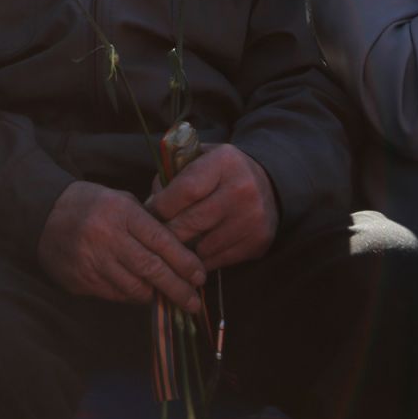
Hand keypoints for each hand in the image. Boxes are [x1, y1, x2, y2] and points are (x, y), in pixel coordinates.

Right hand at [37, 181, 204, 311]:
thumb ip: (148, 222)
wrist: (44, 215)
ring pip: (134, 288)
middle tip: (194, 302)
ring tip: (168, 296)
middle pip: (151, 269)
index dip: (184, 261)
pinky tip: (139, 291)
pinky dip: (131, 296)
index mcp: (121, 212)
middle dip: (177, 288)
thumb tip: (181, 249)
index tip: (200, 275)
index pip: (161, 240)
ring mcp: (92, 261)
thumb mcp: (121, 200)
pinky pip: (115, 295)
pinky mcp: (81, 279)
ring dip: (154, 294)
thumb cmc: (91, 204)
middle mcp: (107, 237)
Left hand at [147, 144, 279, 269]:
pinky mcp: (258, 241)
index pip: (185, 190)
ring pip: (202, 247)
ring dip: (183, 249)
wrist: (269, 183)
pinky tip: (194, 252)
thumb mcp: (199, 158)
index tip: (148, 213)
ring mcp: (253, 218)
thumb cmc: (220, 171)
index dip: (160, 206)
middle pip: (191, 222)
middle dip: (167, 232)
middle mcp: (242, 189)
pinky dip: (201, 259)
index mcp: (224, 162)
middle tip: (153, 236)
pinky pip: (218, 260)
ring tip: (173, 244)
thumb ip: (172, 175)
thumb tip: (148, 208)